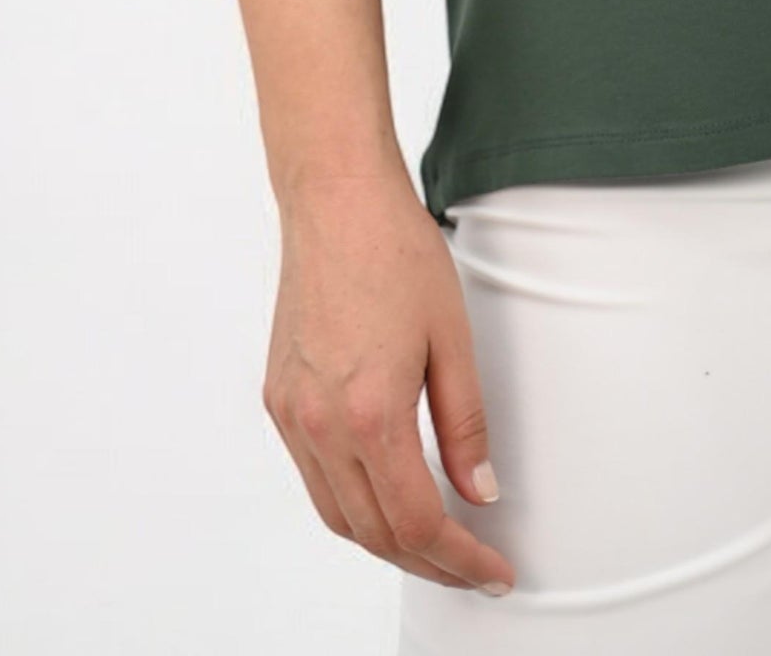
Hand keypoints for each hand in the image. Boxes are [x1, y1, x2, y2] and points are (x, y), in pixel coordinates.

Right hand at [263, 166, 515, 597]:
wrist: (336, 200)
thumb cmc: (395, 251)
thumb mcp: (453, 338)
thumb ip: (466, 425)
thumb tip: (480, 491)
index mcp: (370, 413)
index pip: (416, 522)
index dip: (459, 559)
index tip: (492, 571)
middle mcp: (320, 424)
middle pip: (374, 532)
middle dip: (428, 561)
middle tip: (473, 565)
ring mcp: (292, 415)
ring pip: (337, 515)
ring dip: (386, 540)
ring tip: (435, 542)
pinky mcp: (278, 399)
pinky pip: (314, 478)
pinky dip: (351, 503)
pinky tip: (384, 494)